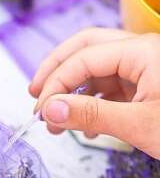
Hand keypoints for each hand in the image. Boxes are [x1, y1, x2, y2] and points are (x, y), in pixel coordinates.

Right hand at [29, 28, 159, 158]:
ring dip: (71, 92)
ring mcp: (141, 70)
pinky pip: (107, 89)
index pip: (83, 59)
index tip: (41, 110)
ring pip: (94, 71)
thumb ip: (92, 115)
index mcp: (143, 53)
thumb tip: (50, 110)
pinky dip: (89, 105)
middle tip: (35, 94)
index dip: (56, 84)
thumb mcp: (140, 124)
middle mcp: (140, 54)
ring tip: (55, 120)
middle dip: (56, 72)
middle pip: (85, 49)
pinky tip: (84, 128)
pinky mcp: (142, 88)